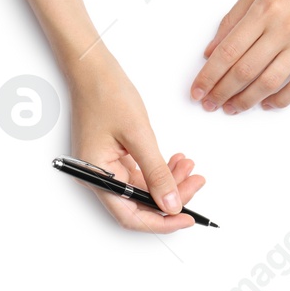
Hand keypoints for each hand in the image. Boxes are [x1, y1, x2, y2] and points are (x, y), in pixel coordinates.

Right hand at [70, 55, 205, 232]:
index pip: (130, 216)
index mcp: (95, 176)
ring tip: (189, 166)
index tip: (187, 218)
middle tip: (196, 182)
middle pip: (139, 205)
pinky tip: (176, 160)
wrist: (92, 68)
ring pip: (142, 190)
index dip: (161, 222)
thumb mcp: (139, 134)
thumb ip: (157, 173)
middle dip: (170, 197)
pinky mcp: (112, 159)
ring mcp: (104, 169)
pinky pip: (139, 175)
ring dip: (168, 182)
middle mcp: (97, 178)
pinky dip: (159, 170)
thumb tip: (172, 204)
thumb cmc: (106, 94)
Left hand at [191, 0, 289, 112]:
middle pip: (244, 71)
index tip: (196, 90)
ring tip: (231, 108)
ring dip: (246, 100)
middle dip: (221, 92)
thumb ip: (234, 16)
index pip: (228, 51)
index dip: (208, 76)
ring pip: (269, 83)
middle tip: (208, 104)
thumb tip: (212, 50)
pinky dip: (280, 100)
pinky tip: (265, 104)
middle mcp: (284, 26)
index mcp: (265, 7)